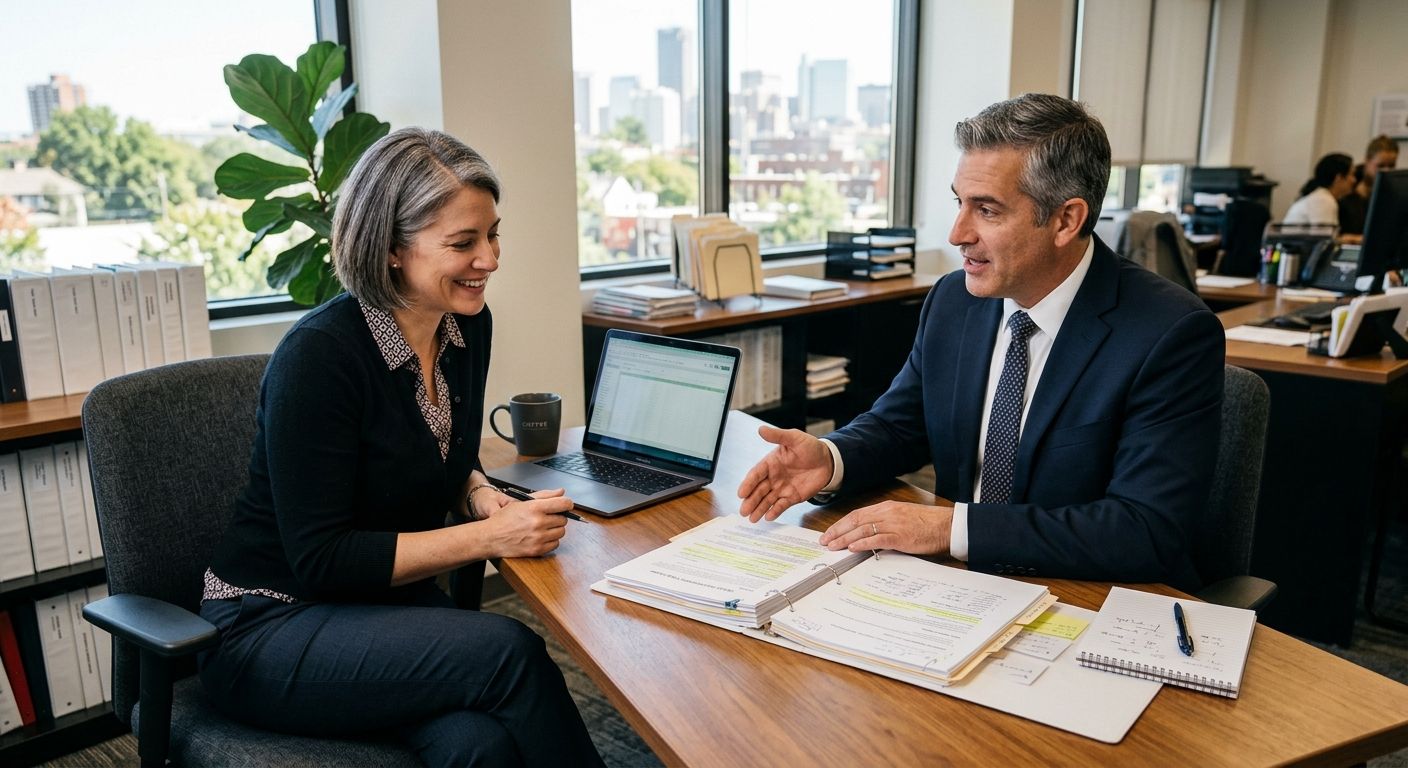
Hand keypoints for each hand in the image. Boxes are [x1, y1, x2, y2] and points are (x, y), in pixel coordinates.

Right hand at [483, 490, 571, 557]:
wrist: (490, 537)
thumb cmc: (503, 519)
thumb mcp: (521, 502)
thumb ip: (544, 496)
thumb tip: (561, 493)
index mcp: (535, 508)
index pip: (563, 504)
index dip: (567, 504)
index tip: (566, 505)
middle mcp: (538, 522)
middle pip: (563, 519)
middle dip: (557, 517)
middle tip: (547, 518)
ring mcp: (539, 537)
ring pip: (561, 532)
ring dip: (555, 530)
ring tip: (543, 528)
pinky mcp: (537, 549)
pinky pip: (555, 544)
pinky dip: (551, 541)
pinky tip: (541, 537)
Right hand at [737, 426, 833, 522]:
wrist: (828, 460)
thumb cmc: (810, 447)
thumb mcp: (794, 438)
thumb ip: (777, 436)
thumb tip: (761, 429)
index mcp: (770, 462)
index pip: (756, 474)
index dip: (748, 484)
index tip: (741, 493)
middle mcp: (773, 477)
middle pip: (759, 490)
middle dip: (751, 501)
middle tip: (743, 511)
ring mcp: (782, 488)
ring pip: (767, 500)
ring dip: (759, 509)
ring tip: (752, 519)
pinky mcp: (792, 497)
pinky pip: (781, 505)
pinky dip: (775, 511)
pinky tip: (768, 517)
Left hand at [818, 501, 953, 555]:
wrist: (947, 525)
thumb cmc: (927, 524)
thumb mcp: (902, 518)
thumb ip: (885, 523)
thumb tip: (869, 534)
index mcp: (887, 507)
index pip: (857, 514)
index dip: (841, 524)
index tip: (830, 532)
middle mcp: (887, 513)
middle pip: (856, 521)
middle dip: (838, 531)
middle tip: (825, 541)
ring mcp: (893, 524)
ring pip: (862, 530)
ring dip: (845, 539)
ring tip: (833, 546)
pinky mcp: (900, 536)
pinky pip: (877, 539)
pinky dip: (863, 544)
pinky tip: (852, 548)